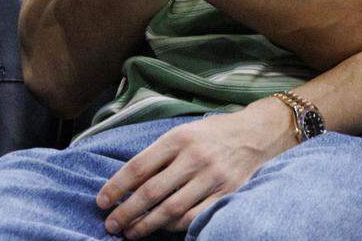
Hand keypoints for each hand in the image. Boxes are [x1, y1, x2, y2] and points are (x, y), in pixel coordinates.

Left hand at [96, 97, 297, 237]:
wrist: (259, 133)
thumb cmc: (216, 133)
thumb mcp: (187, 131)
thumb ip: (161, 152)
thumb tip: (128, 181)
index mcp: (180, 137)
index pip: (138, 166)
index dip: (116, 187)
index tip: (102, 201)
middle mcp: (195, 157)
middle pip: (150, 192)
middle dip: (125, 212)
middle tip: (111, 224)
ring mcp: (212, 177)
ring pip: (169, 210)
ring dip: (145, 225)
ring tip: (130, 232)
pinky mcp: (226, 193)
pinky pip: (193, 217)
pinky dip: (173, 227)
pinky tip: (162, 228)